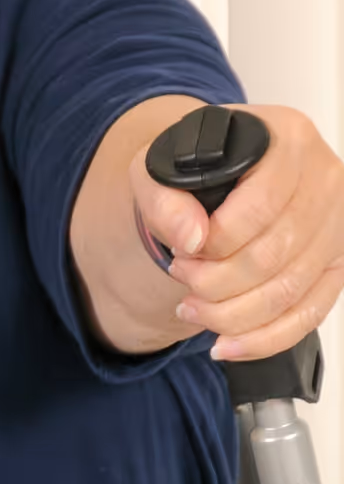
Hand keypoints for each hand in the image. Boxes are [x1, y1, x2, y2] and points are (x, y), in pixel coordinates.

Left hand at [133, 102, 343, 361]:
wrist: (220, 178)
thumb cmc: (197, 168)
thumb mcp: (157, 168)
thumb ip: (162, 198)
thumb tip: (191, 239)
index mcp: (288, 140)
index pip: (259, 207)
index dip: (215, 243)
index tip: (183, 250)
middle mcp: (324, 179)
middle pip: (275, 255)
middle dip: (216, 282)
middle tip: (182, 278)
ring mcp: (337, 224)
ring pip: (290, 291)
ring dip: (232, 314)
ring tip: (192, 309)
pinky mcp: (336, 264)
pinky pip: (309, 314)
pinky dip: (264, 339)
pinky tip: (226, 343)